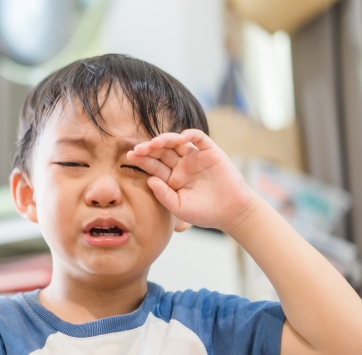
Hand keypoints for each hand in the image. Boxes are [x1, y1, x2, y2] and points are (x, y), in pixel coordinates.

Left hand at [127, 129, 256, 232]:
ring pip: (176, 143)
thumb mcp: (179, 207)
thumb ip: (163, 194)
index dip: (142, 160)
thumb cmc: (204, 213)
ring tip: (155, 142)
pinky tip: (180, 138)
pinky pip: (198, 138)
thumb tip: (149, 179)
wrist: (232, 213)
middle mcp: (181, 165)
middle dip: (149, 149)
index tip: (130, 156)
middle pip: (162, 152)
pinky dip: (190, 135)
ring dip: (165, 139)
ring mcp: (195, 157)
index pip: (153, 166)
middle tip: (138, 148)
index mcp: (171, 178)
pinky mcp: (210, 152)